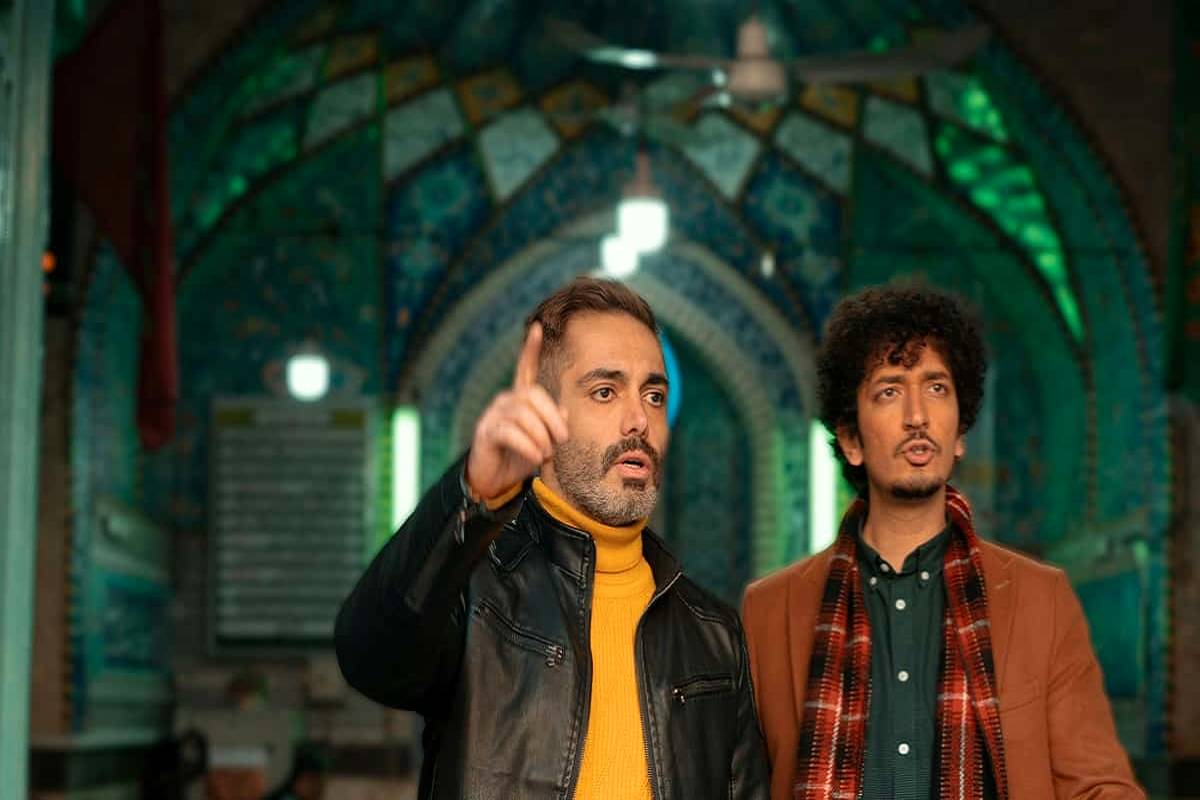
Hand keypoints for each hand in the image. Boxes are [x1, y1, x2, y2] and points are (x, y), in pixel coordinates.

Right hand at [465, 323, 568, 499]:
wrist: (494, 480)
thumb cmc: (520, 456)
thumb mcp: (543, 440)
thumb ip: (553, 424)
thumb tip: (563, 412)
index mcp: (521, 400)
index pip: (525, 369)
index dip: (530, 349)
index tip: (537, 327)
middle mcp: (506, 401)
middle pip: (533, 394)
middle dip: (552, 418)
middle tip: (561, 440)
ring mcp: (494, 415)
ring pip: (524, 415)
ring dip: (541, 436)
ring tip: (545, 453)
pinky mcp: (486, 431)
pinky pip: (511, 432)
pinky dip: (528, 446)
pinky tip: (534, 456)